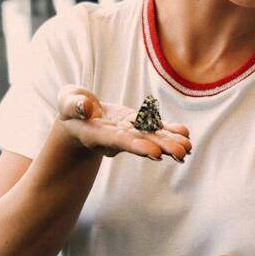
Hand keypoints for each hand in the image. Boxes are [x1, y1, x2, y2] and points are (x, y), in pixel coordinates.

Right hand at [57, 85, 191, 162]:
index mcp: (98, 135)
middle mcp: (116, 137)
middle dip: (161, 147)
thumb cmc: (70, 109)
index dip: (137, 146)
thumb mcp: (66, 102)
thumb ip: (73, 104)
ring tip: (188, 148)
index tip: (155, 153)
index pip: (119, 141)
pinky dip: (169, 131)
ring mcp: (128, 133)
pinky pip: (154, 129)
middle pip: (141, 143)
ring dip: (170, 143)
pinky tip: (185, 133)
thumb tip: (86, 108)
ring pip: (151, 138)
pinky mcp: (135, 126)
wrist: (78, 118)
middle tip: (182, 153)